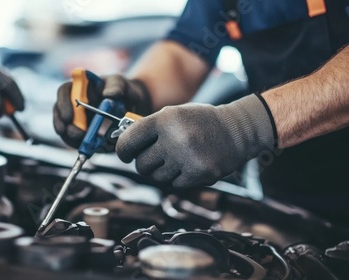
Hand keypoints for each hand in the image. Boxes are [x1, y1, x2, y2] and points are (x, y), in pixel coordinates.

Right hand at [53, 75, 151, 147]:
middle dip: (64, 125)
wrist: (131, 107)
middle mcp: (73, 102)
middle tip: (77, 134)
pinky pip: (73, 140)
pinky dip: (77, 144)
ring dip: (70, 136)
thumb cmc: (123, 91)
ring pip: (64, 127)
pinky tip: (85, 146)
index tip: (68, 116)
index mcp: (80, 87)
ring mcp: (75, 118)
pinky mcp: (81, 132)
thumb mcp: (121, 84)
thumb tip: (109, 94)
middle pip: (59, 112)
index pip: (64, 91)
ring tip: (82, 141)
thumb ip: (116, 86)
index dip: (63, 103)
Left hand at [116, 94, 275, 187]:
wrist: (237, 130)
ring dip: (162, 171)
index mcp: (164, 119)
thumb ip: (149, 129)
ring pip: (156, 177)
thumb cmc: (200, 122)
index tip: (125, 155)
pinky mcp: (198, 174)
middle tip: (156, 157)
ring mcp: (187, 158)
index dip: (123, 151)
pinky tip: (189, 165)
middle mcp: (173, 138)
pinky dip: (178, 178)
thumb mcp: (174, 114)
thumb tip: (123, 145)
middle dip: (145, 163)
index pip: (128, 141)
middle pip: (141, 164)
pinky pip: (174, 184)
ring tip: (177, 159)